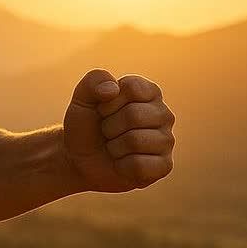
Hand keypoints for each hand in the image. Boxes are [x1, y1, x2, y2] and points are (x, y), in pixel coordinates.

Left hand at [62, 69, 175, 192]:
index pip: (132, 88)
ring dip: (114, 146)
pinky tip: (122, 163)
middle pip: (134, 115)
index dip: (108, 102)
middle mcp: (164, 114)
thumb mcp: (83, 98)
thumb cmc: (87, 125)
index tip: (103, 110)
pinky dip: (121, 166)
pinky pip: (139, 165)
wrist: (80, 159)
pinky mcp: (164, 166)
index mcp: (150, 92)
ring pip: (135, 140)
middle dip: (109, 126)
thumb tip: (113, 89)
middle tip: (107, 132)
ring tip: (114, 147)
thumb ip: (94, 80)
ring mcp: (166, 141)